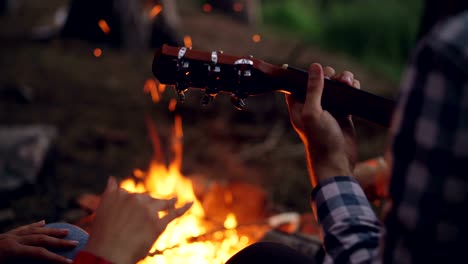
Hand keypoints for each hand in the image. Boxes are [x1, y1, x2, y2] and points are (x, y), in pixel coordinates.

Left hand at [0, 220, 77, 262]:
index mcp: (11, 250)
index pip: (39, 253)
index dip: (55, 258)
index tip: (69, 262)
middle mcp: (12, 240)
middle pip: (41, 238)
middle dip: (59, 241)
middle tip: (75, 243)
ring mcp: (7, 236)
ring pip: (34, 230)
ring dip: (51, 230)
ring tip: (66, 231)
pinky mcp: (4, 235)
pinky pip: (23, 228)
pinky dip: (35, 225)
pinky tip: (44, 223)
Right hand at [83, 177, 192, 263]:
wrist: (107, 254)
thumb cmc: (102, 236)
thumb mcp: (102, 209)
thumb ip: (110, 192)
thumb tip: (112, 178)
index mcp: (121, 194)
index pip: (133, 195)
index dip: (133, 204)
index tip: (131, 213)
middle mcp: (136, 199)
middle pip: (148, 198)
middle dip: (148, 205)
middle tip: (143, 219)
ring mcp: (148, 211)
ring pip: (162, 203)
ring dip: (168, 202)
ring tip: (173, 200)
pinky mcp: (158, 225)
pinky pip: (174, 213)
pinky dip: (184, 207)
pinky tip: (190, 203)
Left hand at [286, 63, 360, 185]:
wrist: (337, 161)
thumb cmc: (320, 140)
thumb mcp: (313, 112)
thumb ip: (314, 89)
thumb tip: (316, 66)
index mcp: (298, 104)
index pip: (299, 82)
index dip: (308, 74)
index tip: (319, 71)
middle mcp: (312, 105)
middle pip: (320, 81)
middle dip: (331, 75)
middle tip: (338, 79)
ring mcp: (328, 108)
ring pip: (335, 86)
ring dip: (344, 80)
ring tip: (350, 83)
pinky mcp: (343, 112)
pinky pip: (346, 95)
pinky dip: (352, 89)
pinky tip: (355, 88)